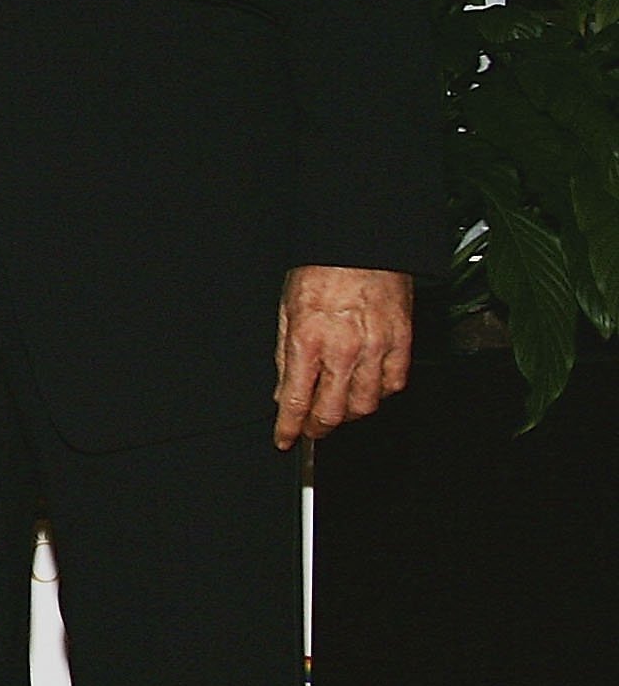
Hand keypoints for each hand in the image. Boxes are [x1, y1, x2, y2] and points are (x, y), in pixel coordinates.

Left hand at [273, 264, 412, 447]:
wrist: (361, 245)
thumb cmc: (321, 271)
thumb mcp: (286, 310)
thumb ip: (285, 355)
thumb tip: (283, 390)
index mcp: (308, 340)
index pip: (296, 400)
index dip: (288, 428)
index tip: (285, 439)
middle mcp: (342, 350)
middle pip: (332, 413)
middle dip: (318, 428)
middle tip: (311, 428)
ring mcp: (376, 349)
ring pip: (365, 405)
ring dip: (348, 413)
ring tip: (337, 407)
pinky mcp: (402, 343)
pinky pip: (394, 385)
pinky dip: (379, 393)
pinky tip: (366, 386)